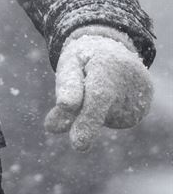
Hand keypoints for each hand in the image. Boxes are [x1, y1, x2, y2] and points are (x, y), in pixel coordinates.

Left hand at [44, 26, 152, 151]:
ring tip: (99, 86)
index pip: (98, 96)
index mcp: (108, 64)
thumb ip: (63, 93)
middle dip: (88, 127)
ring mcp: (140, 96)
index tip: (78, 143)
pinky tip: (110, 96)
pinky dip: (106, 114)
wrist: (115, 48)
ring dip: (94, 111)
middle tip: (78, 145)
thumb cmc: (85, 56)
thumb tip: (51, 128)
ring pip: (107, 117)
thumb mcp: (70, 64)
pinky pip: (116, 120)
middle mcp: (129, 81)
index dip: (87, 119)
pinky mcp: (143, 109)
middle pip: (104, 111)